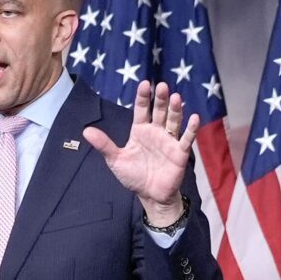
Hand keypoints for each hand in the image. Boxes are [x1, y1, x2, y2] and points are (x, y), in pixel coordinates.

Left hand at [82, 80, 200, 224]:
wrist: (150, 195)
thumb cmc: (134, 176)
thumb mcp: (116, 160)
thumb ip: (104, 145)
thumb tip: (85, 131)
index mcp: (140, 131)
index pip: (141, 110)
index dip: (143, 97)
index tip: (144, 84)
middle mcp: (156, 132)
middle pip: (159, 112)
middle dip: (160, 99)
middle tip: (162, 86)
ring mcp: (169, 141)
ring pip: (173, 121)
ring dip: (175, 110)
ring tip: (176, 97)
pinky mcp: (180, 153)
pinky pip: (186, 139)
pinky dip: (191, 129)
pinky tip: (195, 118)